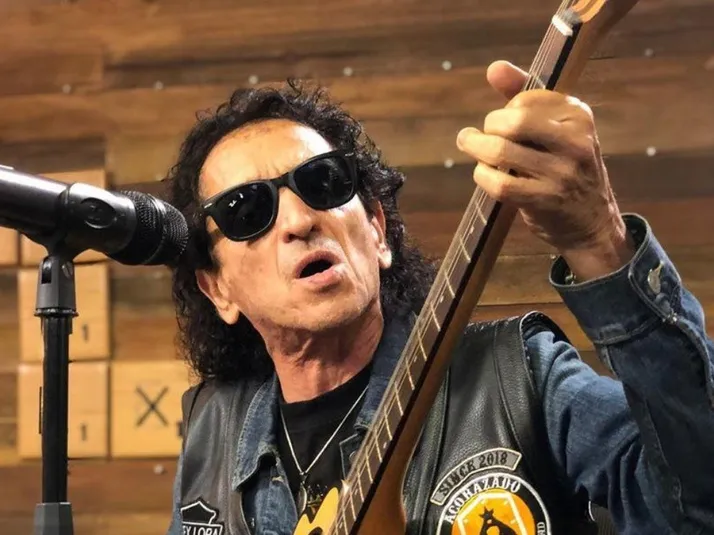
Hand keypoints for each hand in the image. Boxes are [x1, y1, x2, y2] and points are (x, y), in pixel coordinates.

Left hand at [456, 60, 634, 281]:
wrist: (591, 221)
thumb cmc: (564, 167)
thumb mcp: (555, 128)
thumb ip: (522, 94)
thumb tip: (493, 67)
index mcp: (579, 116)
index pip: (526, 99)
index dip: (505, 110)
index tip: (504, 123)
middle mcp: (576, 141)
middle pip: (513, 122)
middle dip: (488, 127)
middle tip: (476, 135)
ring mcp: (562, 173)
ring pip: (501, 152)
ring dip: (476, 149)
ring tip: (470, 146)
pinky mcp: (546, 200)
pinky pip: (500, 184)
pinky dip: (482, 176)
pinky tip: (482, 173)